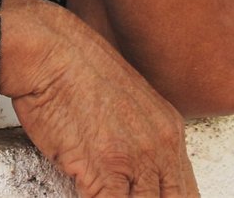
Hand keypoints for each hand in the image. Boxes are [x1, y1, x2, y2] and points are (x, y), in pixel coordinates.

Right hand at [5, 0, 200, 196]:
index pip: (184, 190)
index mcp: (170, 130)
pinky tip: (86, 191)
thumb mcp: (126, 100)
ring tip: (102, 190)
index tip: (146, 194)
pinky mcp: (106, 171)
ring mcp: (137, 160)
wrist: (48, 51)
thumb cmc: (74, 69)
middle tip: (124, 192)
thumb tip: (135, 168)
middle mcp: (161, 146)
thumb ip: (139, 136)